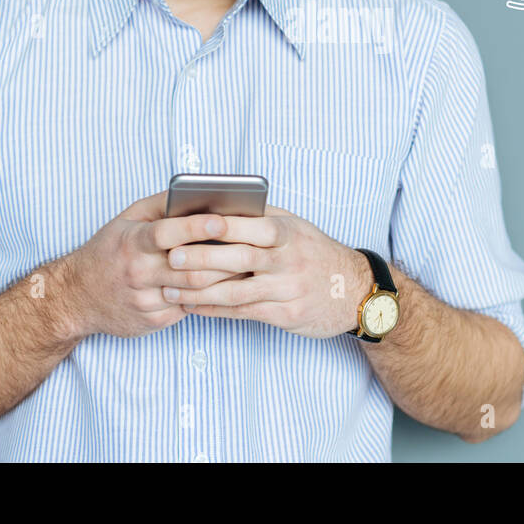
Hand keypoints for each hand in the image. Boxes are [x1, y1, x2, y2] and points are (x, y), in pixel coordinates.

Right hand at [60, 190, 251, 339]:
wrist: (76, 298)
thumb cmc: (108, 251)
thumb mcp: (127, 220)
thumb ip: (161, 205)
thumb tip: (197, 191)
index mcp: (132, 242)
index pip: (167, 233)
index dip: (196, 227)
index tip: (222, 221)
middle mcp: (138, 272)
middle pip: (189, 267)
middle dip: (224, 259)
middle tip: (251, 248)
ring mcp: (145, 300)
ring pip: (194, 291)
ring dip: (224, 279)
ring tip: (247, 266)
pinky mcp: (153, 321)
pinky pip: (188, 307)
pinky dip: (208, 296)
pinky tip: (226, 286)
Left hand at [158, 205, 371, 339]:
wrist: (353, 291)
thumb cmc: (315, 252)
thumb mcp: (296, 226)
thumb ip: (262, 218)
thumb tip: (218, 208)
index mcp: (289, 233)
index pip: (253, 227)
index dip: (222, 227)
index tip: (190, 224)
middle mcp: (289, 261)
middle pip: (239, 260)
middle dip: (201, 259)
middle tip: (170, 258)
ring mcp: (287, 290)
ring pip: (236, 292)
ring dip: (199, 291)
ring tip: (170, 288)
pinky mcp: (285, 315)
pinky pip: (242, 312)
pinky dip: (213, 310)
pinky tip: (191, 305)